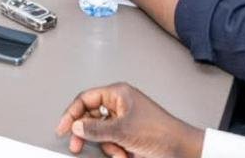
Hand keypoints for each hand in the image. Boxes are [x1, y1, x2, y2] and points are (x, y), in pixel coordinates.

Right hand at [55, 83, 204, 157]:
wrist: (182, 149)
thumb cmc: (160, 132)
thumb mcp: (122, 130)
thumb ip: (96, 129)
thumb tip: (76, 126)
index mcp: (118, 93)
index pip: (86, 99)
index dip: (71, 113)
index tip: (63, 128)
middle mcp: (120, 104)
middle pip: (91, 117)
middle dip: (88, 134)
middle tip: (77, 144)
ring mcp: (125, 120)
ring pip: (101, 133)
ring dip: (107, 146)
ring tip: (118, 153)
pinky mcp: (129, 134)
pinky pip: (112, 141)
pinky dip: (115, 150)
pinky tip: (124, 155)